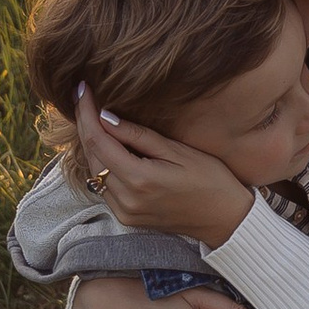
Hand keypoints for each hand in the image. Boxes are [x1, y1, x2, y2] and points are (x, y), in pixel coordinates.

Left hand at [71, 82, 250, 243]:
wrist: (225, 219)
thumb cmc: (211, 180)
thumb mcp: (179, 151)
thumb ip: (139, 136)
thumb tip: (105, 117)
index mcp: (139, 180)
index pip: (98, 141)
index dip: (87, 113)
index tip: (82, 89)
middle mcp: (126, 199)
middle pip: (91, 156)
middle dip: (86, 125)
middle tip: (85, 98)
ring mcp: (125, 212)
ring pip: (94, 172)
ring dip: (92, 145)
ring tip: (93, 117)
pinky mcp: (127, 217)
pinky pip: (104, 187)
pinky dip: (102, 164)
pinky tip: (108, 146)